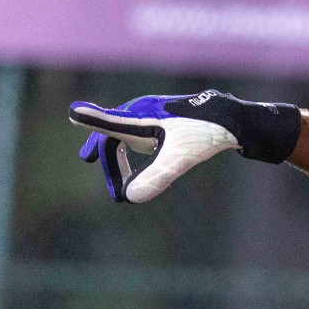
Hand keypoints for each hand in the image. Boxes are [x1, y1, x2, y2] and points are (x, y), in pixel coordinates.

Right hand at [69, 91, 301, 202]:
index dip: (91, 120)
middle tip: (109, 187)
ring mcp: (151, 114)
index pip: (109, 122)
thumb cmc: (206, 134)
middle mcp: (141, 111)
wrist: (234, 119)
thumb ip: (156, 177)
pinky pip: (136, 133)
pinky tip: (135, 161)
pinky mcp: (162, 119)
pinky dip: (128, 149)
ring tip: (105, 172)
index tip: (73, 112)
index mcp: (141, 115)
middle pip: (112, 135)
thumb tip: (130, 198)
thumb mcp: (181, 159)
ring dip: (114, 154)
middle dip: (107, 160)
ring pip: (123, 134)